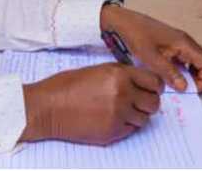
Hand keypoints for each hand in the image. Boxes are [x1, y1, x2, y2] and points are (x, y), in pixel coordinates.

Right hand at [20, 62, 162, 144]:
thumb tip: (140, 83)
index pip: (154, 81)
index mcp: (119, 74)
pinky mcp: (112, 132)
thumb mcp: (97, 70)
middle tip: (139, 102)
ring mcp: (118, 115)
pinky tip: (111, 119)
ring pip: (144, 119)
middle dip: (148, 102)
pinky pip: (131, 130)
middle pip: (154, 102)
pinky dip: (126, 126)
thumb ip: (121, 75)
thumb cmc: (66, 86)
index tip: (152, 89)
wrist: (46, 107)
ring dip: (137, 115)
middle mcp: (123, 94)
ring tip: (121, 111)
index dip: (155, 86)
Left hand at [100, 4, 201, 93]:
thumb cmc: (135, 36)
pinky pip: (187, 61)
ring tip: (179, 87)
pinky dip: (185, 72)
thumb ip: (169, 73)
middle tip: (187, 91)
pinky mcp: (172, 46)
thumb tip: (185, 88)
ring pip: (198, 62)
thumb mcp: (150, 57)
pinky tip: (172, 79)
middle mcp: (186, 42)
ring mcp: (180, 44)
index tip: (191, 91)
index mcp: (185, 43)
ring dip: (194, 76)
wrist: (122, 22)